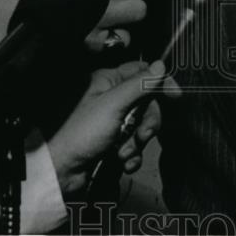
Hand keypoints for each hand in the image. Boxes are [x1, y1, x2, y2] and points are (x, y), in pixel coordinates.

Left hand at [47, 59, 179, 197]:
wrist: (60, 171)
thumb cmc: (81, 133)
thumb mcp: (113, 104)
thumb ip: (139, 84)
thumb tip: (161, 64)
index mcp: (107, 81)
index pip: (142, 72)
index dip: (160, 83)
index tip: (176, 96)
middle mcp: (110, 98)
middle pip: (146, 102)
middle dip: (147, 121)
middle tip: (142, 135)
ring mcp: (110, 121)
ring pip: (140, 125)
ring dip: (137, 141)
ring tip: (123, 153)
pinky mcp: (110, 142)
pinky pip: (132, 143)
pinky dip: (132, 154)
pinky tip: (124, 162)